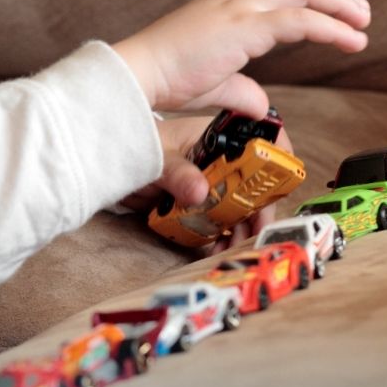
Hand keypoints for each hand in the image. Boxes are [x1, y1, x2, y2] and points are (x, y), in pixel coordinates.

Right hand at [112, 0, 369, 115]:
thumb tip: (260, 105)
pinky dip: (332, 27)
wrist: (135, 76)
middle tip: (358, 8)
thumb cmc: (162, 78)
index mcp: (218, 3)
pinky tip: (352, 40)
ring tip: (362, 20)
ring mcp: (237, 9)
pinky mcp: (243, 29)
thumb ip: (239, 88)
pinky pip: (300, 20)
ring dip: (340, 0)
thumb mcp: (210, 82)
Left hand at [117, 115, 297, 255]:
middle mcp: (217, 159)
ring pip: (236, 205)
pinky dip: (217, 235)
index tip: (278, 190)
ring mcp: (207, 181)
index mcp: (214, 138)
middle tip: (255, 233)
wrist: (108, 162)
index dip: (274, 163)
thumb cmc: (134, 146)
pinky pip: (214, 219)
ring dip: (238, 227)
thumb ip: (176, 173)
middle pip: (252, 184)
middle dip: (258, 209)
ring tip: (232, 247)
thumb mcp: (156, 158)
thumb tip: (200, 192)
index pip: (258, 143)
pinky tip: (214, 249)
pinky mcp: (195, 202)